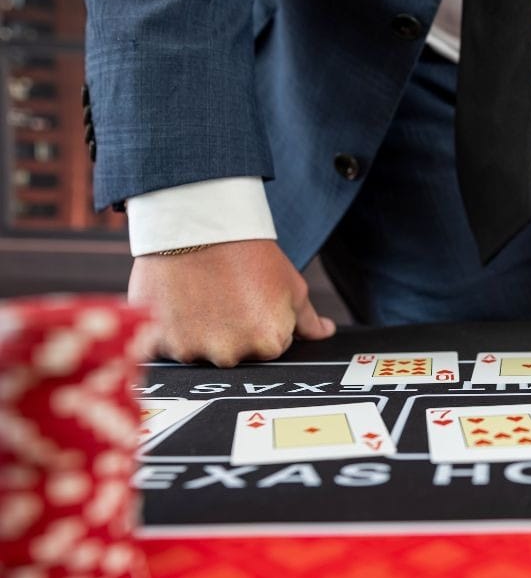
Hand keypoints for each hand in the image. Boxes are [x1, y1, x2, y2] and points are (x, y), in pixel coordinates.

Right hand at [128, 239, 335, 366]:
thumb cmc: (247, 251)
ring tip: (198, 294)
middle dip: (228, 331)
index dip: (258, 321)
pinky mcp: (157, 342)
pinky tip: (175, 301)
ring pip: (196, 351)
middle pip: (231, 353)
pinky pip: (162, 347)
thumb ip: (308, 318)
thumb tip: (324, 333)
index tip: (247, 299)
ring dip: (195, 332)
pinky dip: (165, 330)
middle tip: (221, 295)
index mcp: (269, 344)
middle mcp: (231, 355)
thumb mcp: (290, 283)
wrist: (197, 222)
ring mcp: (192, 351)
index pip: (267, 346)